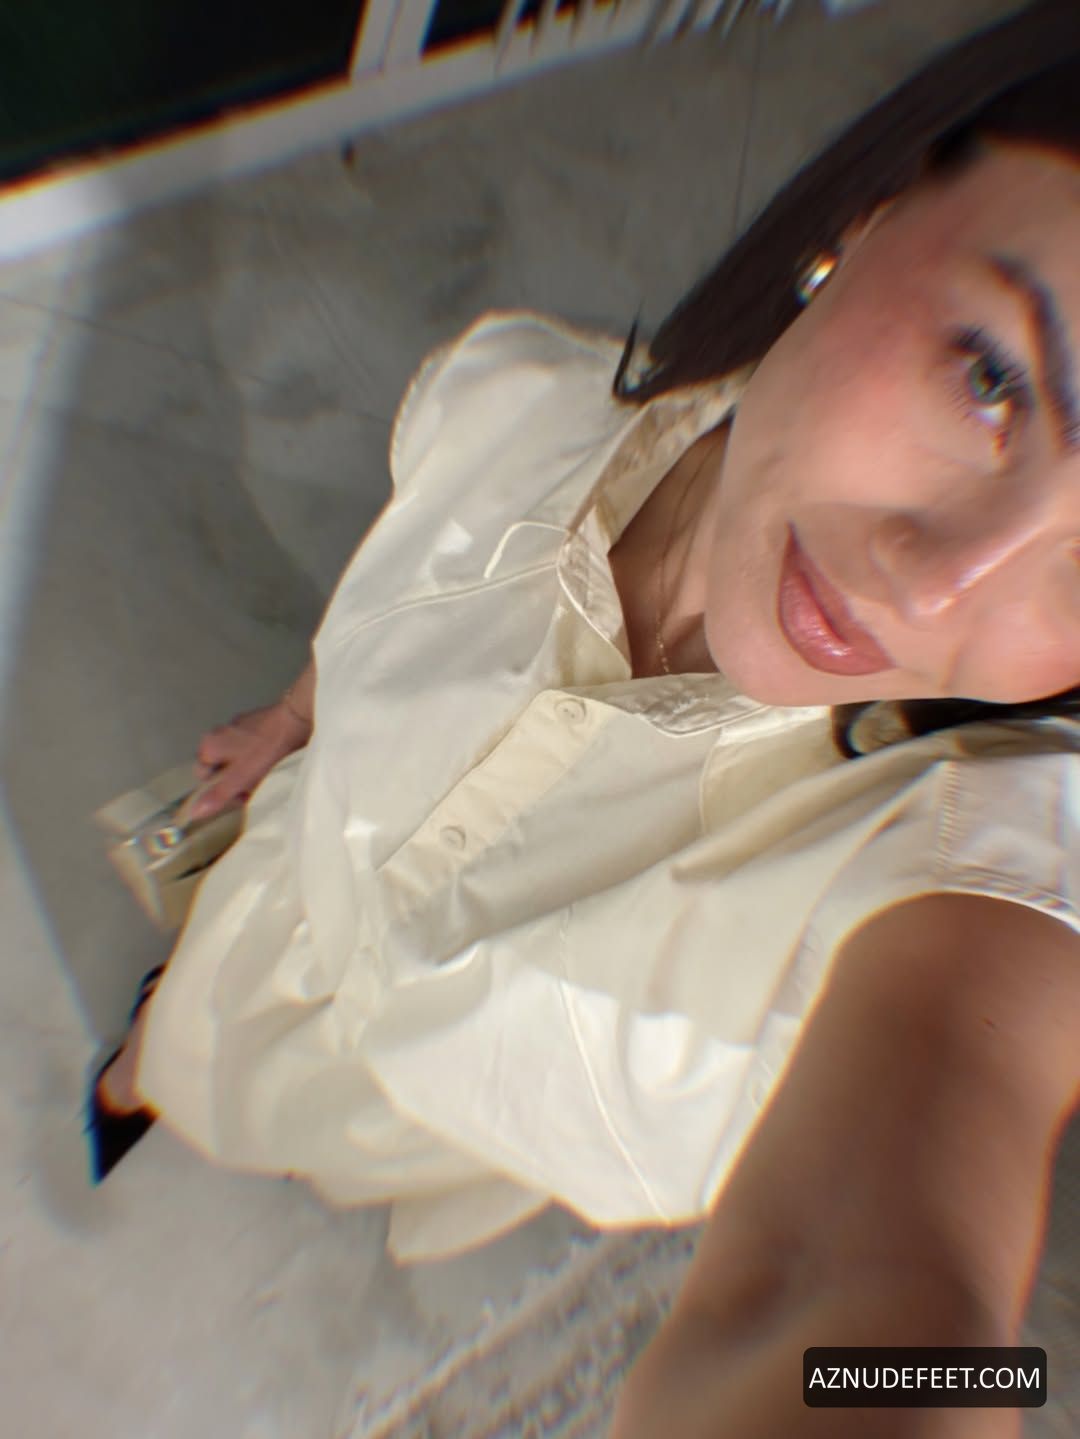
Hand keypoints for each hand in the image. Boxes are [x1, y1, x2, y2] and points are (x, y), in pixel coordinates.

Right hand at [187, 700, 312, 822]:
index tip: (240, 794)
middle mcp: (217, 733)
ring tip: (266, 773)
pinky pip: (250, 748)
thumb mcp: (241, 777)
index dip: (221, 789)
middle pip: (221, 768)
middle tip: (255, 785)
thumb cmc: (266, 748)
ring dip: (249, 770)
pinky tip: (273, 759)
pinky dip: (259, 756)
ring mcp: (237, 726)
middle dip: (237, 780)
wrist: (295, 720)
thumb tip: (195, 812)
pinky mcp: (255, 724)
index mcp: (209, 744)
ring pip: (236, 759)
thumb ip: (218, 795)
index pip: (204, 777)